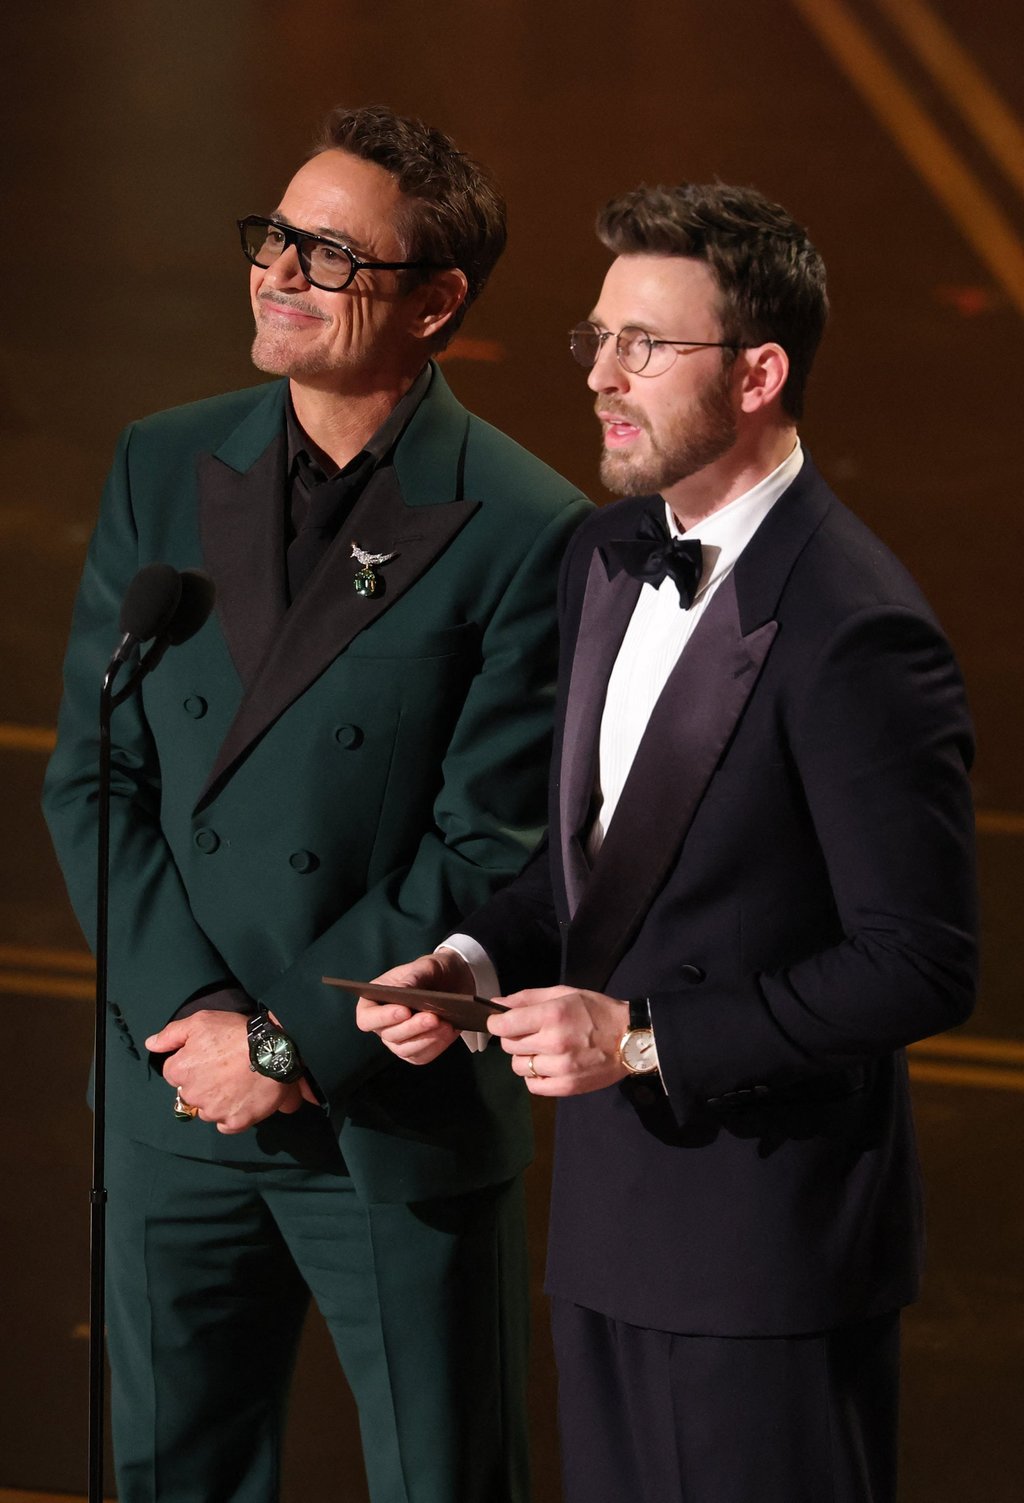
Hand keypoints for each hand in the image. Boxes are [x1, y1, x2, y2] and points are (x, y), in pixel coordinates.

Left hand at [145, 1010, 304, 1132]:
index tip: (207, 1057)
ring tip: (236, 1083)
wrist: (273, 1051)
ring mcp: (213, 1111)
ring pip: (208, 1110)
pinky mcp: (234, 1123)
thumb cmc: (235, 1033)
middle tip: (224, 1069)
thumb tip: (150, 1044)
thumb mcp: (200, 1021)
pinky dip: (231, 1116)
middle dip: (202, 1084)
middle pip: (190, 1094)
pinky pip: (225, 1125)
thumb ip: (171, 1034)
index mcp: (179, 1071)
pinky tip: (241, 1100)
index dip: (190, 1064)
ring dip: (217, 1101)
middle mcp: (192, 1096)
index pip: (174, 1073)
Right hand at [354, 950, 472, 1064]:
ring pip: (405, 1049)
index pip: (367, 1018)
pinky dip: (437, 1045)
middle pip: (389, 1035)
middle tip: (433, 1017)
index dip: (382, 1017)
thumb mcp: (425, 967)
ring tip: (445, 1024)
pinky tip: (449, 1031)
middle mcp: (382, 1024)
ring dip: (426, 1039)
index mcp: (374, 1000)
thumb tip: (401, 990)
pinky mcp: (416, 1051)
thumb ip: (412, 977)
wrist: (455, 982)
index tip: (404, 1010)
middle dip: (412, 1027)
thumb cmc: (433, 971)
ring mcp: (398, 1040)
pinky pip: (422, 1055)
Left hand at [486, 986, 629, 1095]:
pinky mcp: (567, 1087)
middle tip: (531, 1033)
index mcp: (552, 1015)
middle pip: (509, 1046)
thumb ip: (527, 998)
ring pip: (519, 1066)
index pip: (504, 1025)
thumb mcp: (564, 993)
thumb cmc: (597, 1011)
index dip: (496, 1023)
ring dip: (525, 1057)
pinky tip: (548, 1066)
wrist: (631, 1038)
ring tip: (543, 1050)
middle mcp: (553, 1042)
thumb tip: (496, 1004)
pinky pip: (533, 1086)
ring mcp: (560, 1067)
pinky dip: (536, 1076)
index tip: (500, 1022)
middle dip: (514, 1038)